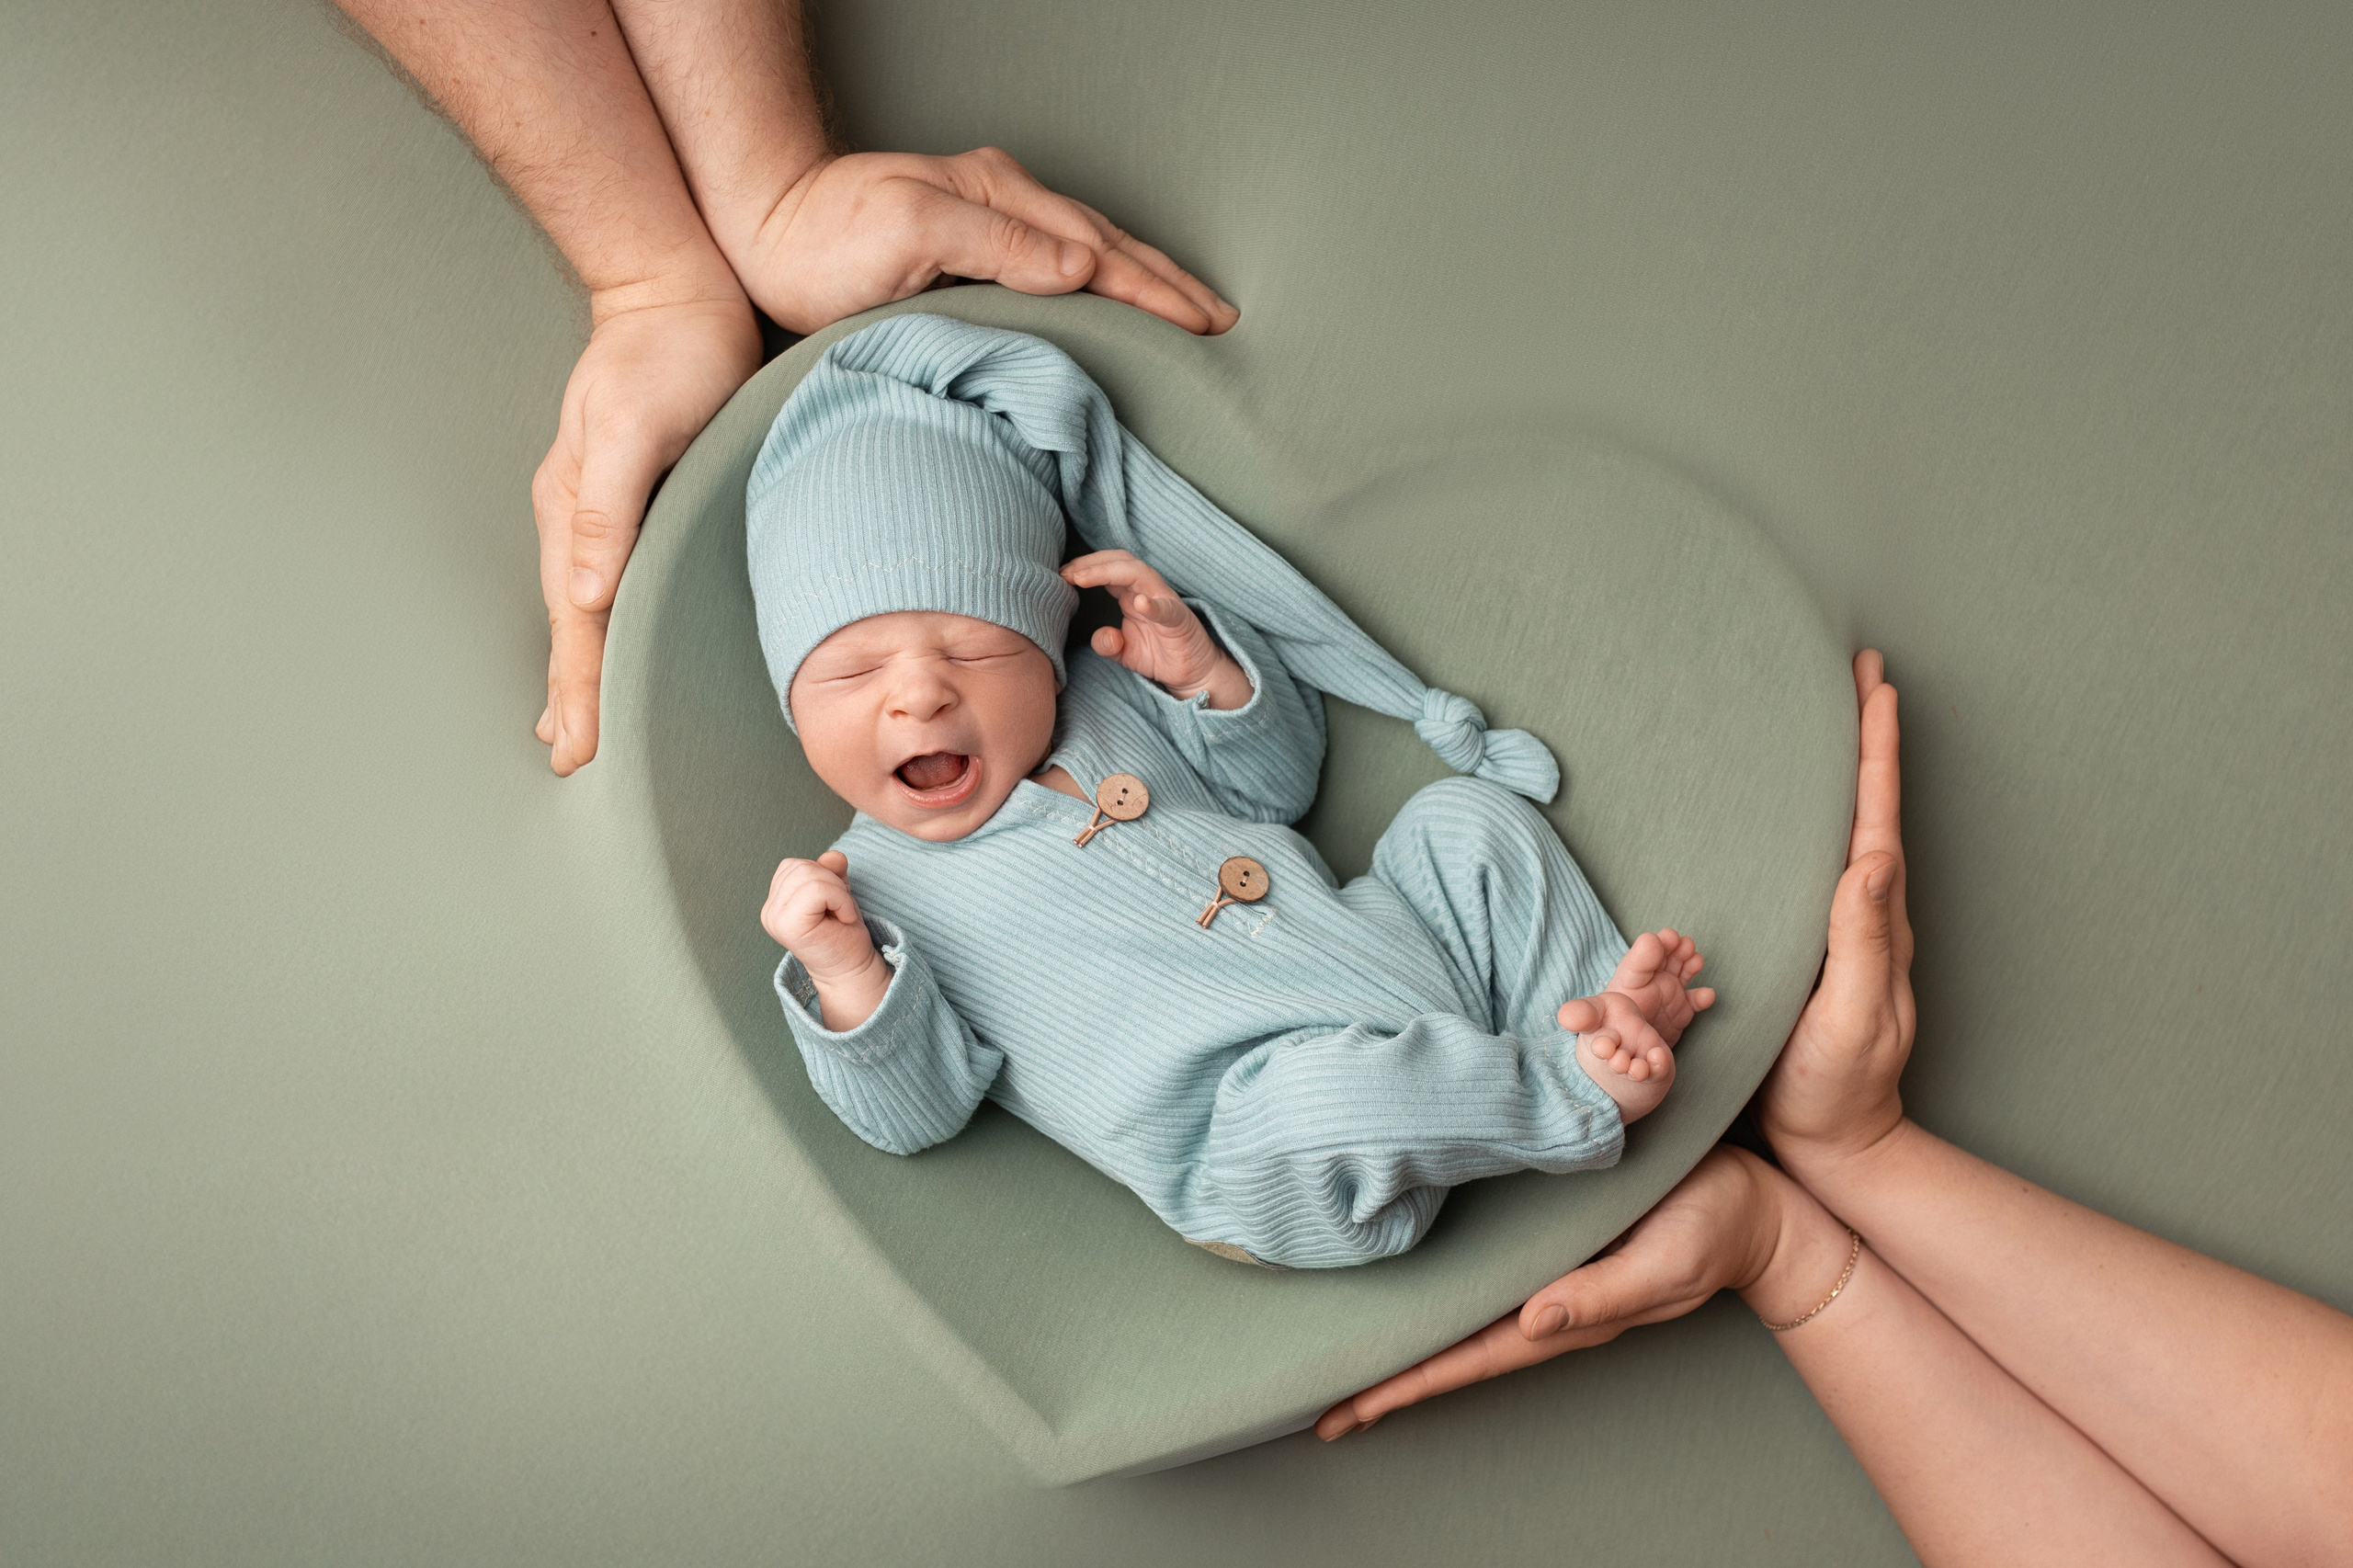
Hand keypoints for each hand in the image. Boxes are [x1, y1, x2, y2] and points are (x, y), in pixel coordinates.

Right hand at [531, 288, 762, 773]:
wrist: (674, 289)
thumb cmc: (670, 351)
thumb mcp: (637, 426)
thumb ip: (607, 508)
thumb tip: (586, 593)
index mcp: (577, 510)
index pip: (578, 623)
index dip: (580, 689)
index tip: (579, 749)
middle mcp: (578, 516)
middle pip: (571, 625)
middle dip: (570, 695)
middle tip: (570, 760)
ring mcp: (598, 506)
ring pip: (582, 608)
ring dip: (576, 668)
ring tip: (569, 721)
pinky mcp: (629, 495)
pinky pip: (605, 579)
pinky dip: (598, 625)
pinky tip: (601, 638)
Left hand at [734, 148, 1238, 337]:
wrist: (762, 228)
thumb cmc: (821, 238)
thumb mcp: (908, 232)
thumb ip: (995, 243)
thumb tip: (1080, 266)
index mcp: (1000, 196)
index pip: (1097, 252)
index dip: (1154, 292)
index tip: (1202, 326)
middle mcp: (1003, 203)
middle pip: (1107, 245)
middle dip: (1168, 284)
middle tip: (1221, 321)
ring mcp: (989, 222)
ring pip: (1088, 254)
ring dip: (1143, 285)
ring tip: (1188, 313)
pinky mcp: (970, 250)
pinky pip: (1058, 268)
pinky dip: (1100, 289)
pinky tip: (1112, 309)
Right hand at [760, 850, 890, 1028]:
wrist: (851, 969)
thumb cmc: (843, 932)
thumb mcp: (837, 892)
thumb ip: (831, 870)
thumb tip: (832, 856)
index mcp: (775, 903)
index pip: (794, 866)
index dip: (823, 876)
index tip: (833, 903)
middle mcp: (769, 911)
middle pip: (801, 868)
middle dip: (831, 882)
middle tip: (841, 909)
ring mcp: (775, 919)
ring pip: (809, 875)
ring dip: (837, 891)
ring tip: (841, 913)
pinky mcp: (788, 925)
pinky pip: (817, 889)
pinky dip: (840, 899)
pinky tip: (845, 918)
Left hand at [1063, 550, 1252, 708]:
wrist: (1192, 673)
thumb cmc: (1160, 654)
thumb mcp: (1124, 652)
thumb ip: (1106, 644)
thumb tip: (1103, 636)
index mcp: (1132, 594)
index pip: (1108, 568)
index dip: (1084, 568)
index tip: (1060, 575)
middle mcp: (1148, 591)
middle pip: (1120, 562)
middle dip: (1091, 563)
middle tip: (1066, 572)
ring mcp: (1165, 602)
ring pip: (1139, 574)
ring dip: (1109, 572)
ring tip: (1083, 578)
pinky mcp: (1180, 620)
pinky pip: (1167, 609)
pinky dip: (1153, 604)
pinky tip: (1139, 603)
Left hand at [1316, 1147, 1799, 1438]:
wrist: (1756, 1201)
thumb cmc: (1714, 1231)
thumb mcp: (1665, 1267)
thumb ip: (1602, 1297)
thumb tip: (1533, 1323)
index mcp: (1564, 1314)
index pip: (1470, 1359)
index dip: (1407, 1383)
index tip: (1348, 1411)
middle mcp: (1543, 1295)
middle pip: (1452, 1342)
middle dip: (1389, 1371)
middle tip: (1320, 1398)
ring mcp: (1543, 1265)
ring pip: (1461, 1306)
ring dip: (1408, 1327)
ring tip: (1345, 1345)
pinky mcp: (1549, 1226)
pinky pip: (1483, 1263)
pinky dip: (1440, 1275)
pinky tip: (1408, 1275)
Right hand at [1757, 650, 1916, 1175]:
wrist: (1830, 1144)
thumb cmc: (1838, 1088)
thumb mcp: (1854, 1016)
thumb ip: (1862, 941)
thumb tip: (1871, 857)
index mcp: (1873, 918)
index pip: (1876, 816)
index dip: (1874, 749)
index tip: (1872, 684)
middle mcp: (1862, 913)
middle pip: (1865, 805)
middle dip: (1864, 735)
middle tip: (1857, 670)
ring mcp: (1836, 931)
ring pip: (1842, 828)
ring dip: (1842, 769)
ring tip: (1832, 715)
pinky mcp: (1808, 948)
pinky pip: (1812, 863)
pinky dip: (1810, 817)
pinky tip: (1790, 808)